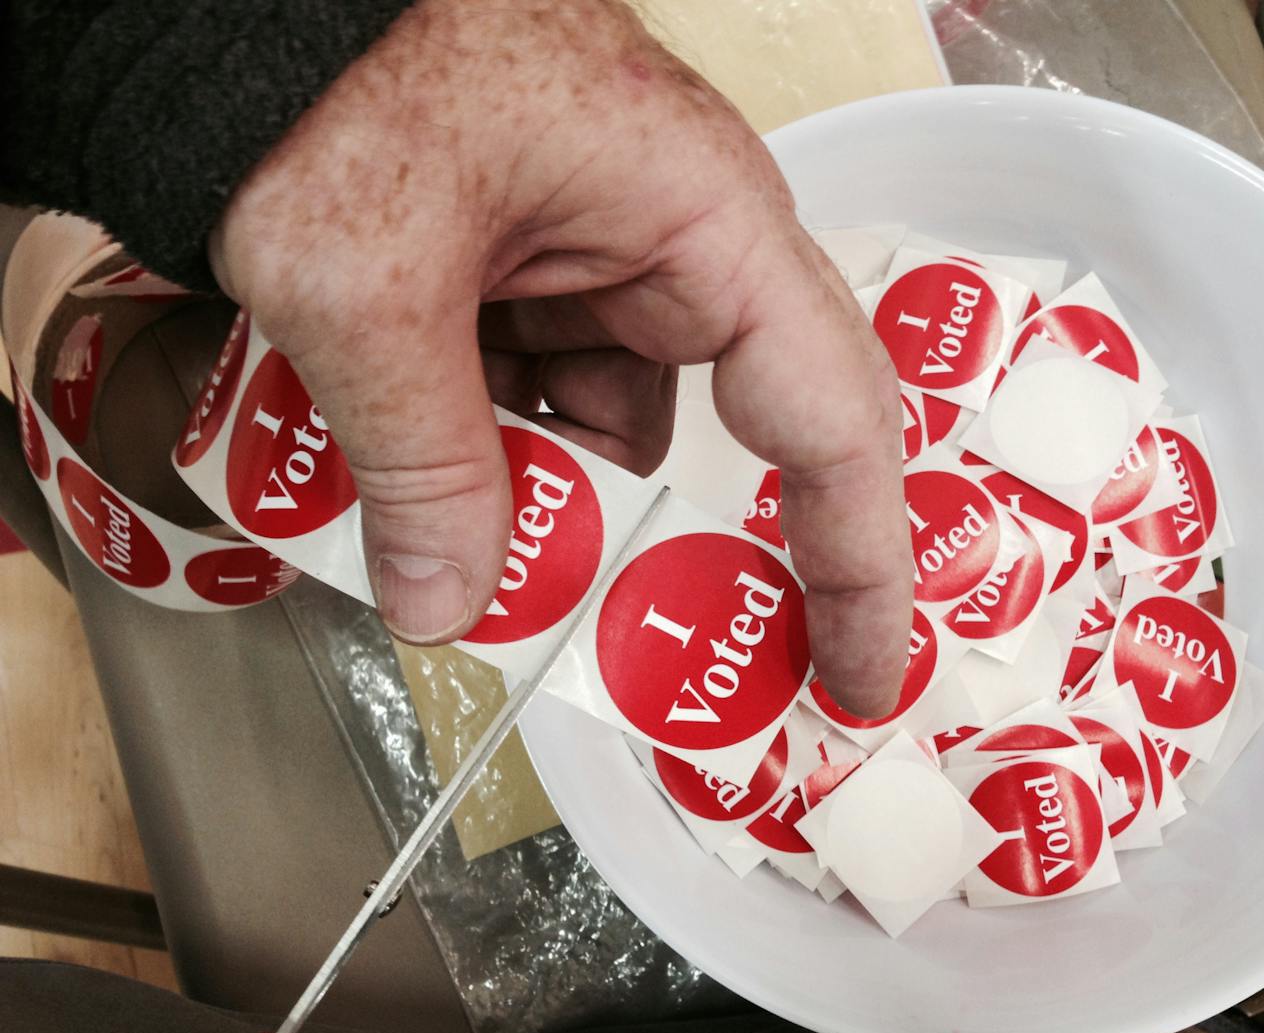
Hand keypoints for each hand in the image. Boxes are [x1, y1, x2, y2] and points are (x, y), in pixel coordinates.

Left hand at [209, 0, 909, 714]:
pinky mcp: (546, 256)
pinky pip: (556, 379)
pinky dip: (502, 439)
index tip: (862, 674)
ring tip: (469, 551)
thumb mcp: (368, 292)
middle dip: (698, 543)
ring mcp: (613, 246)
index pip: (832, 420)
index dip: (860, 565)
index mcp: (705, 222)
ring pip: (624, 418)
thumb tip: (445, 607)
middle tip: (677, 655)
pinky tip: (427, 466)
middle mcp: (686, 236)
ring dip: (557, 495)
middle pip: (745, 427)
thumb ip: (421, 465)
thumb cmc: (335, 62)